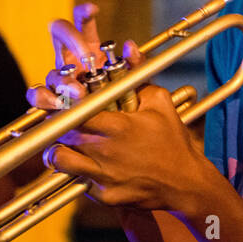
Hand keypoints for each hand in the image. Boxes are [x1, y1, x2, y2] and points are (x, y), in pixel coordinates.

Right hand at [26, 2, 142, 108]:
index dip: (84, 13)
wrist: (109, 125)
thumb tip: (130, 46)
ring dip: (64, 79)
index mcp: (88, 48)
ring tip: (79, 91)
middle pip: (59, 32)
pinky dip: (46, 98)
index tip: (93, 10)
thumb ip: (136, 63)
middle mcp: (69, 58)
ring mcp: (57, 78)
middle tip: (88, 55)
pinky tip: (59, 104)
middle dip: (73, 39)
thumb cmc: (119, 97)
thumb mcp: (132, 79)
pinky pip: (38, 95)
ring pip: (52, 69)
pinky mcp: (49, 99)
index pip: (83, 23)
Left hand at [41, 84, 219, 213]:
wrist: (186, 183)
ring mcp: (103, 175)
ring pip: (59, 159)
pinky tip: (85, 164)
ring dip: (57, 149)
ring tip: (65, 143)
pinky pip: (76, 181)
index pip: (74, 110)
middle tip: (59, 118)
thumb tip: (128, 46)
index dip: (62, 103)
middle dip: (56, 122)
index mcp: (117, 126)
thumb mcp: (159, 102)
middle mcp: (105, 151)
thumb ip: (138, 73)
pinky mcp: (103, 195)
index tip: (61, 99)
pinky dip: (75, 171)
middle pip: (61, 132)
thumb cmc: (173, 140)